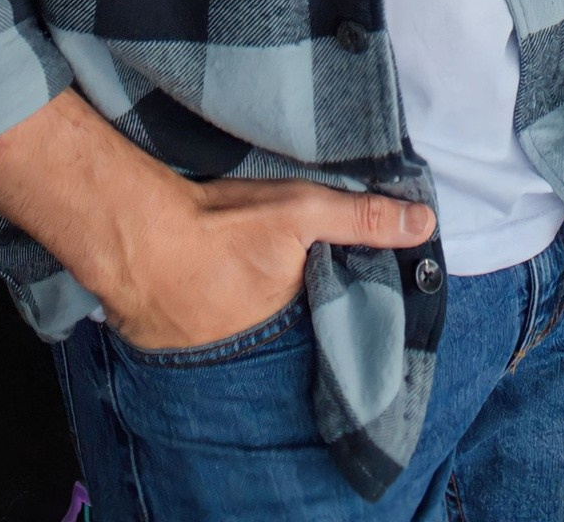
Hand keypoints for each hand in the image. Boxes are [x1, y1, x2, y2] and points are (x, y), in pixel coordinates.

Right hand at [103, 175, 435, 352]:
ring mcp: (219, 351)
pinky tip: (213, 287)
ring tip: (252, 276)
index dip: (342, 291)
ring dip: (256, 311)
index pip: (335, 313)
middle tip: (296, 267)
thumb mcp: (301, 212)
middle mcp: (263, 350)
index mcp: (298, 320)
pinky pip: (212, 334)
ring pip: (253, 330)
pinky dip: (216, 315)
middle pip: (296, 323)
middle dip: (301, 303)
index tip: (349, 269)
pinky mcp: (179, 344)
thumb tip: (426, 222)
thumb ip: (361, 218)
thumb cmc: (219, 228)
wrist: (137, 237)